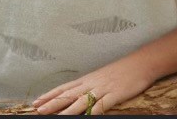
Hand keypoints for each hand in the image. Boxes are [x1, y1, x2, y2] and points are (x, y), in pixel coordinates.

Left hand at [32, 52, 153, 114]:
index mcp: (88, 79)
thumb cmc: (121, 71)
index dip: (50, 95)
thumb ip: (90, 87)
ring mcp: (103, 89)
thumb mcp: (102, 77)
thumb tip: (77, 95)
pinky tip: (85, 116)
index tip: (36, 102)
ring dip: (67, 110)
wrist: (140, 63)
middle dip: (52, 103)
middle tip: (37, 110)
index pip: (64, 88)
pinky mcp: (115, 94)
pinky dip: (92, 111)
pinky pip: (101, 105)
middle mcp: (92, 83)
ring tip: (55, 116)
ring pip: (81, 101)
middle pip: (68, 94)